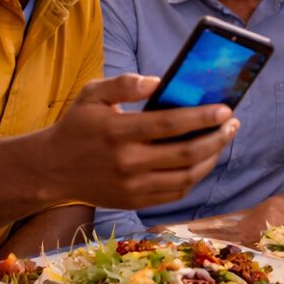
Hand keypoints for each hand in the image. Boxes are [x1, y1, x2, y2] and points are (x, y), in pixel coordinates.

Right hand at [41, 73, 238, 209]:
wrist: (51, 170)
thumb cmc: (77, 126)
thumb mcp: (91, 94)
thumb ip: (124, 83)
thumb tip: (159, 81)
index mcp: (117, 132)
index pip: (169, 124)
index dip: (202, 117)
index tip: (225, 109)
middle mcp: (127, 162)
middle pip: (185, 153)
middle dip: (217, 138)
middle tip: (232, 124)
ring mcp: (132, 186)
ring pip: (186, 177)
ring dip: (211, 158)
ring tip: (223, 139)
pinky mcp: (135, 201)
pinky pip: (175, 192)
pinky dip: (195, 177)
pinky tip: (204, 159)